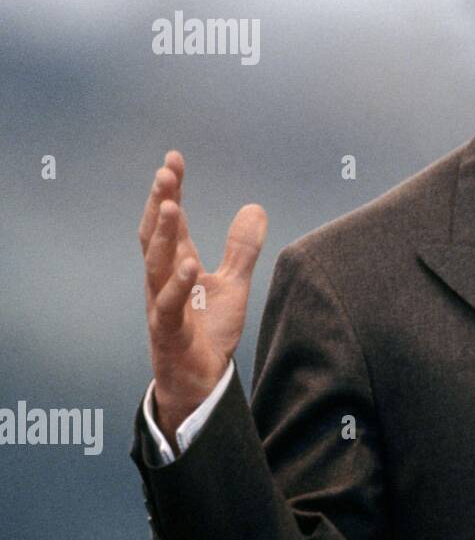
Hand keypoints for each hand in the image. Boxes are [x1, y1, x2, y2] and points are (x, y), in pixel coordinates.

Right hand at [139, 150, 266, 443]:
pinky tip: (190, 264)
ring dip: (164, 235)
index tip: (173, 159)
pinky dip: (178, 284)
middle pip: (156, 235)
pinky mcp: (167, 330)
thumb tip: (254, 207)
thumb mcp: (233, 283)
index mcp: (176, 265)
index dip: (171, 191)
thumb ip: (241, 248)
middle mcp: (163, 280)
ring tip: (174, 206)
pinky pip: (168, 305)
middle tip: (166, 172)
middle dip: (160, 202)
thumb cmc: (207, 331)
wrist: (200, 380)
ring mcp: (161, 304)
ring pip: (155, 264)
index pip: (171, 221)